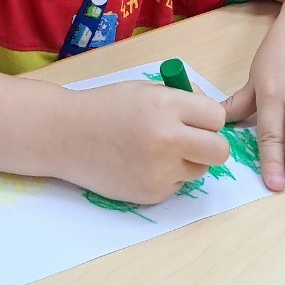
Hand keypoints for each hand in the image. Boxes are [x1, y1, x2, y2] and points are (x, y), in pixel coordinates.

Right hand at [62, 82, 228, 203]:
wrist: (65, 135)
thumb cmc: (107, 107)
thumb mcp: (147, 90)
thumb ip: (182, 100)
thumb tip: (214, 118)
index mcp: (166, 105)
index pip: (217, 117)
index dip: (208, 118)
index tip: (195, 119)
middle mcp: (167, 139)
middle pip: (219, 151)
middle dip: (210, 144)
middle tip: (192, 140)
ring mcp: (159, 170)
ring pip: (200, 170)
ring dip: (188, 161)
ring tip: (158, 151)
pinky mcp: (151, 194)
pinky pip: (178, 186)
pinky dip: (168, 176)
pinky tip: (142, 164)